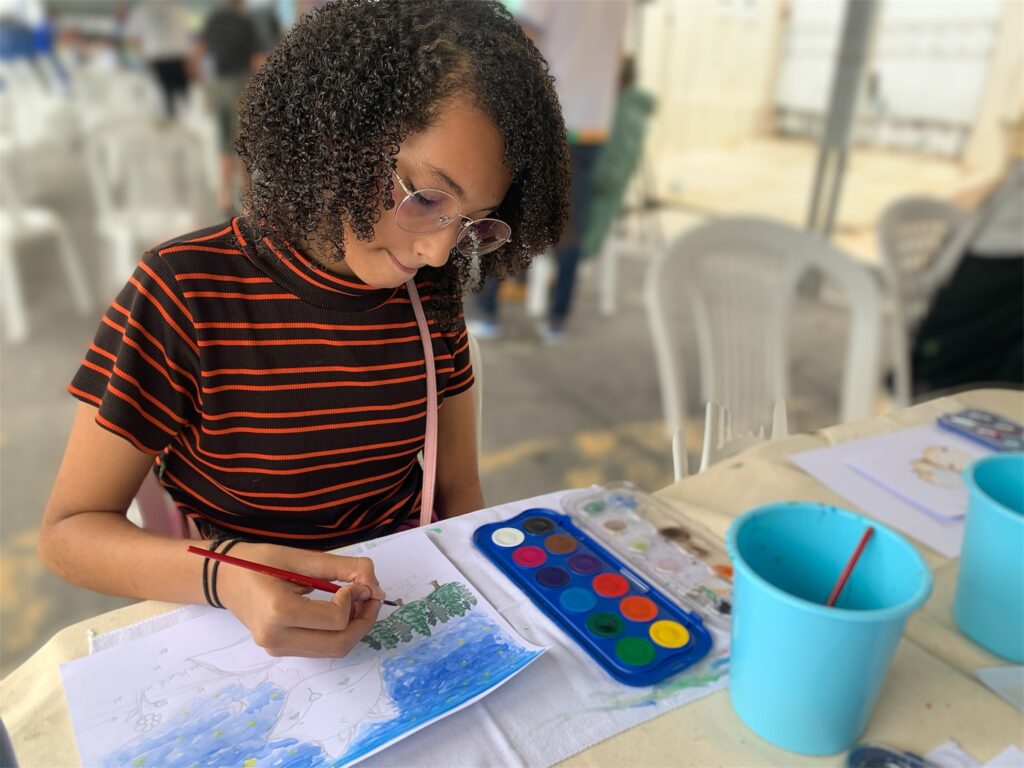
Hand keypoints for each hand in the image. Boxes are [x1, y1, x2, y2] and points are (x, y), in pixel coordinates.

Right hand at [215, 542, 384, 657]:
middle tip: (372, 596)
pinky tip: (341, 611)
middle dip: (365, 620)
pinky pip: (321, 648)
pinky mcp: (281, 651)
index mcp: (278, 612)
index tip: (353, 582)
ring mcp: (277, 649)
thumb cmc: (261, 561)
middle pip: (339, 643)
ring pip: (333, 650)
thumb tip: (374, 585)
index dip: (354, 600)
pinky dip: (339, 632)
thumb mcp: (302, 557)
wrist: (225, 578)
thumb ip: (342, 568)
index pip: (335, 619)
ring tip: (358, 602)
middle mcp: (277, 638)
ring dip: (355, 628)